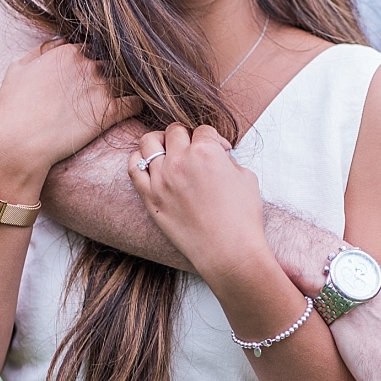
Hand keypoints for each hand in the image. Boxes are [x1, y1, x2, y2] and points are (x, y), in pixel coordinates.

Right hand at [0, 41, 141, 179]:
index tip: (86, 72)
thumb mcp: (17, 69)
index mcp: (68, 52)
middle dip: (106, 71)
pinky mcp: (110, 112)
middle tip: (101, 86)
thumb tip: (59, 41)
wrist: (19, 142)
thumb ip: (40, 51)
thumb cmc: (13, 107)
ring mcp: (101, 88)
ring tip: (121, 95)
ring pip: (124, 79)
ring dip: (124, 85)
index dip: (89, 60)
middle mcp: (87, 65)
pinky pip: (135, 102)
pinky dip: (136, 104)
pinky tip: (134, 107)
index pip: (90, 47)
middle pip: (108, 61)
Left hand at [127, 124, 261, 274]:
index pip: (204, 130)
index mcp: (206, 151)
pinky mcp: (150, 198)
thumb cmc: (242, 217)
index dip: (214, 138)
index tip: (220, 152)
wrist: (228, 251)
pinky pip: (134, 168)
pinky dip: (139, 160)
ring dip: (160, 142)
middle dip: (187, 137)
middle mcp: (180, 161)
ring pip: (149, 143)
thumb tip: (219, 155)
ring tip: (169, 152)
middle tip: (194, 151)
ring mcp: (161, 179)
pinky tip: (151, 164)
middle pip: (174, 131)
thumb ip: (228, 160)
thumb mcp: (246, 177)